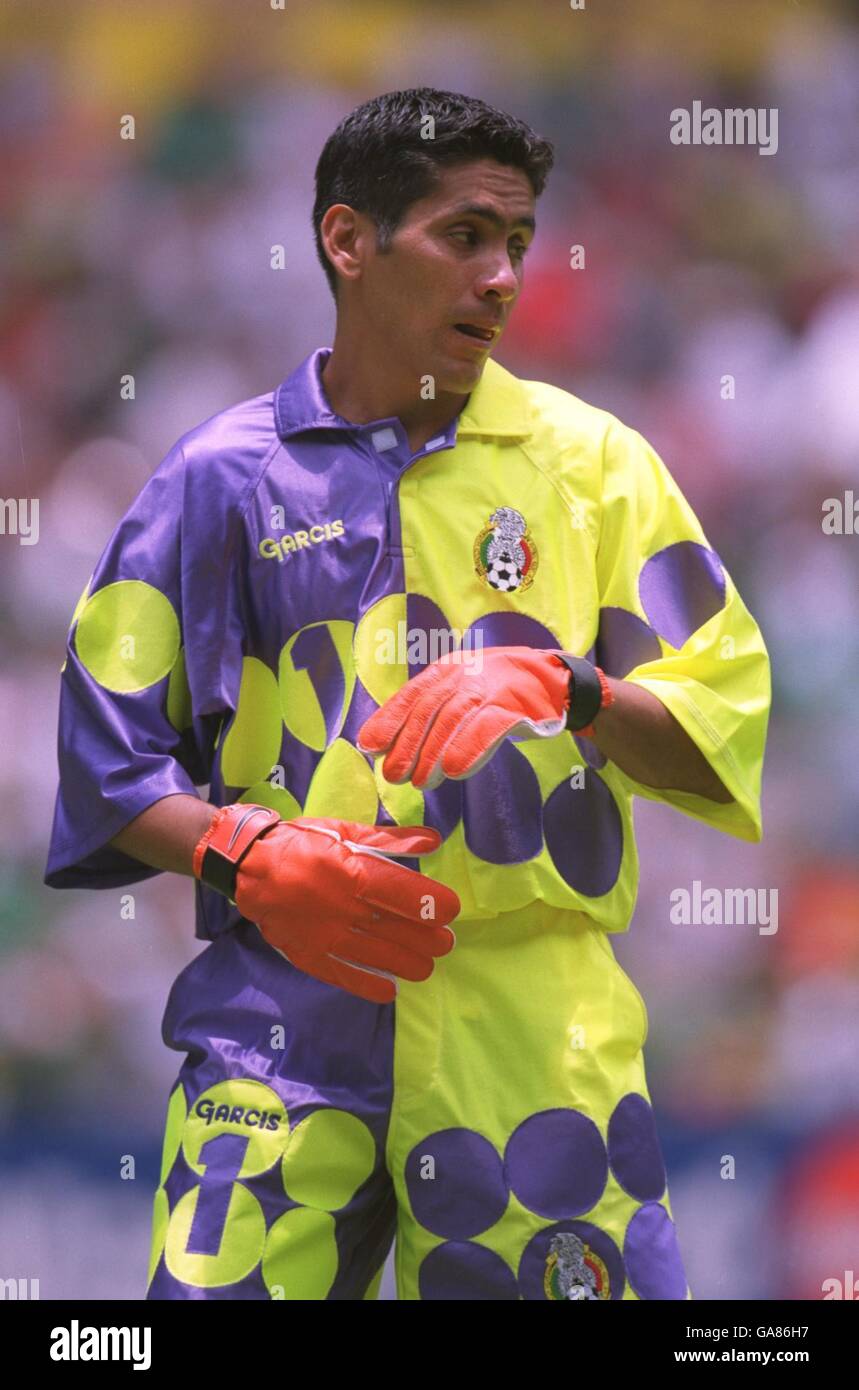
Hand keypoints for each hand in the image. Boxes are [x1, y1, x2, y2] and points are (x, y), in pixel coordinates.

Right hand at [232, 816, 458, 1003]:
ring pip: (377, 956)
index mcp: (355, 872)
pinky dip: (369, 984)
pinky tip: (390, 990)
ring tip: (426, 966)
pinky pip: (343, 975)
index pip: (405, 895)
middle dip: (428, 940)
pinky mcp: (309, 954)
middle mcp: (345, 908)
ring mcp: (326, 935)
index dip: (434, 905)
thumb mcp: (345, 831)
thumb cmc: (302, 843)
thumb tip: (433, 841)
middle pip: (398, 930)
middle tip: (444, 943)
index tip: (449, 911)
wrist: (249, 866)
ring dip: (408, 964)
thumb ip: (391, 840)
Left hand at [357, 646, 570, 789]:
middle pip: (429, 709)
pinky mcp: (515, 707)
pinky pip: (488, 727)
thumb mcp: (460, 687)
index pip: (411, 694)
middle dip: (408, 744)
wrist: (552, 678)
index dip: (388, 720)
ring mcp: (491, 689)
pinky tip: (454, 770)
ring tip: (420, 781)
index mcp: (447, 670)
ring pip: (454, 718)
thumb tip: (387, 743)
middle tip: (394, 776)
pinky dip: (468, 748)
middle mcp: (465, 675)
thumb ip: (429, 710)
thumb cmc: (497, 690)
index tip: (369, 746)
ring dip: (433, 752)